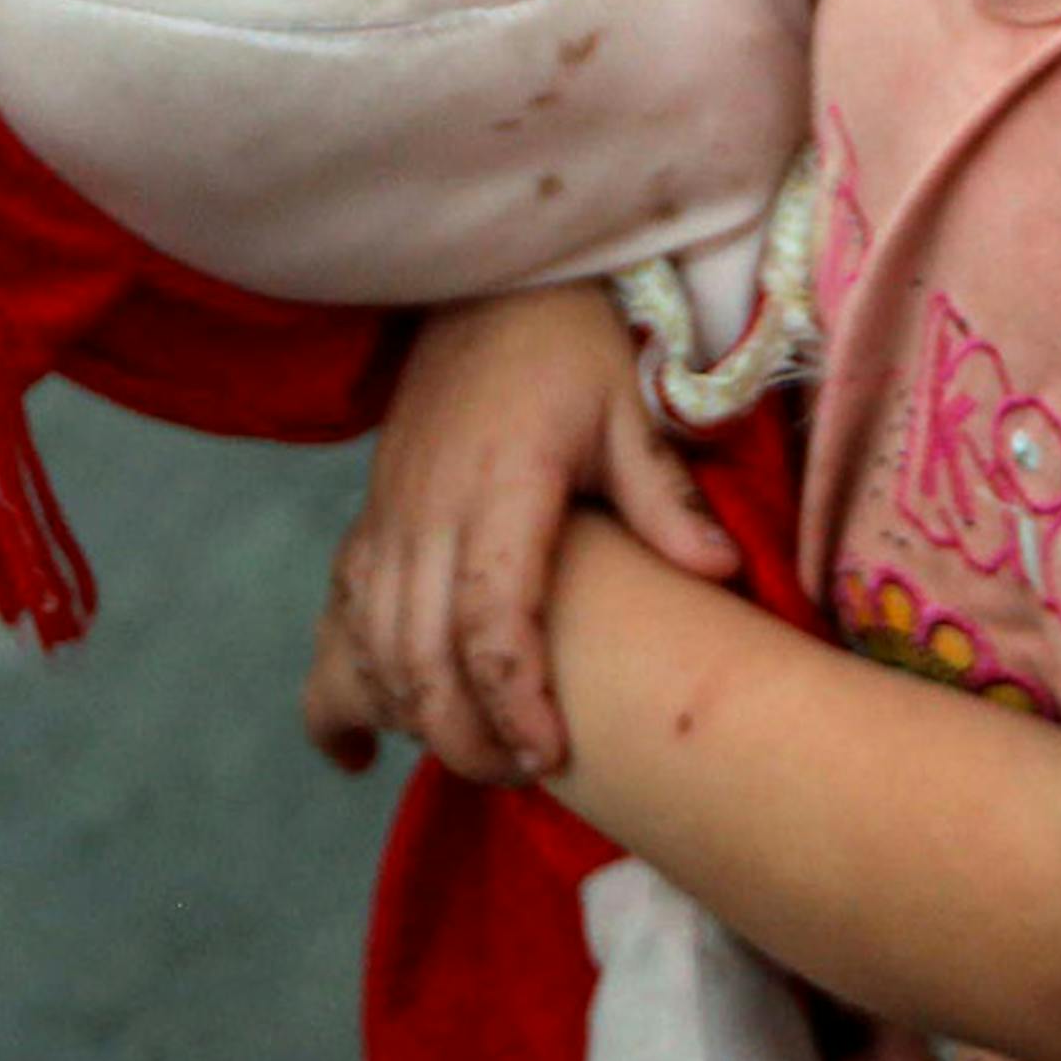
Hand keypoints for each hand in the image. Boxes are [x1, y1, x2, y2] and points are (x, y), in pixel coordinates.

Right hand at [305, 282, 738, 789]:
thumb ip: (663, 496)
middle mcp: (427, 511)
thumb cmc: (570, 346)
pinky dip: (351, 679)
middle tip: (524, 776)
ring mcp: (388, 517)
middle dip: (462, 735)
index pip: (489, 619)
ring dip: (411, 715)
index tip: (550, 756)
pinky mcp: (370, 520)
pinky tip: (363, 737)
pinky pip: (341, 616)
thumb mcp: (628, 407)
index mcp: (499, 488)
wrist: (488, 284)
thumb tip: (719, 572)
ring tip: (476, 758)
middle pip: (418, 656)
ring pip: (370, 646)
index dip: (513, 699)